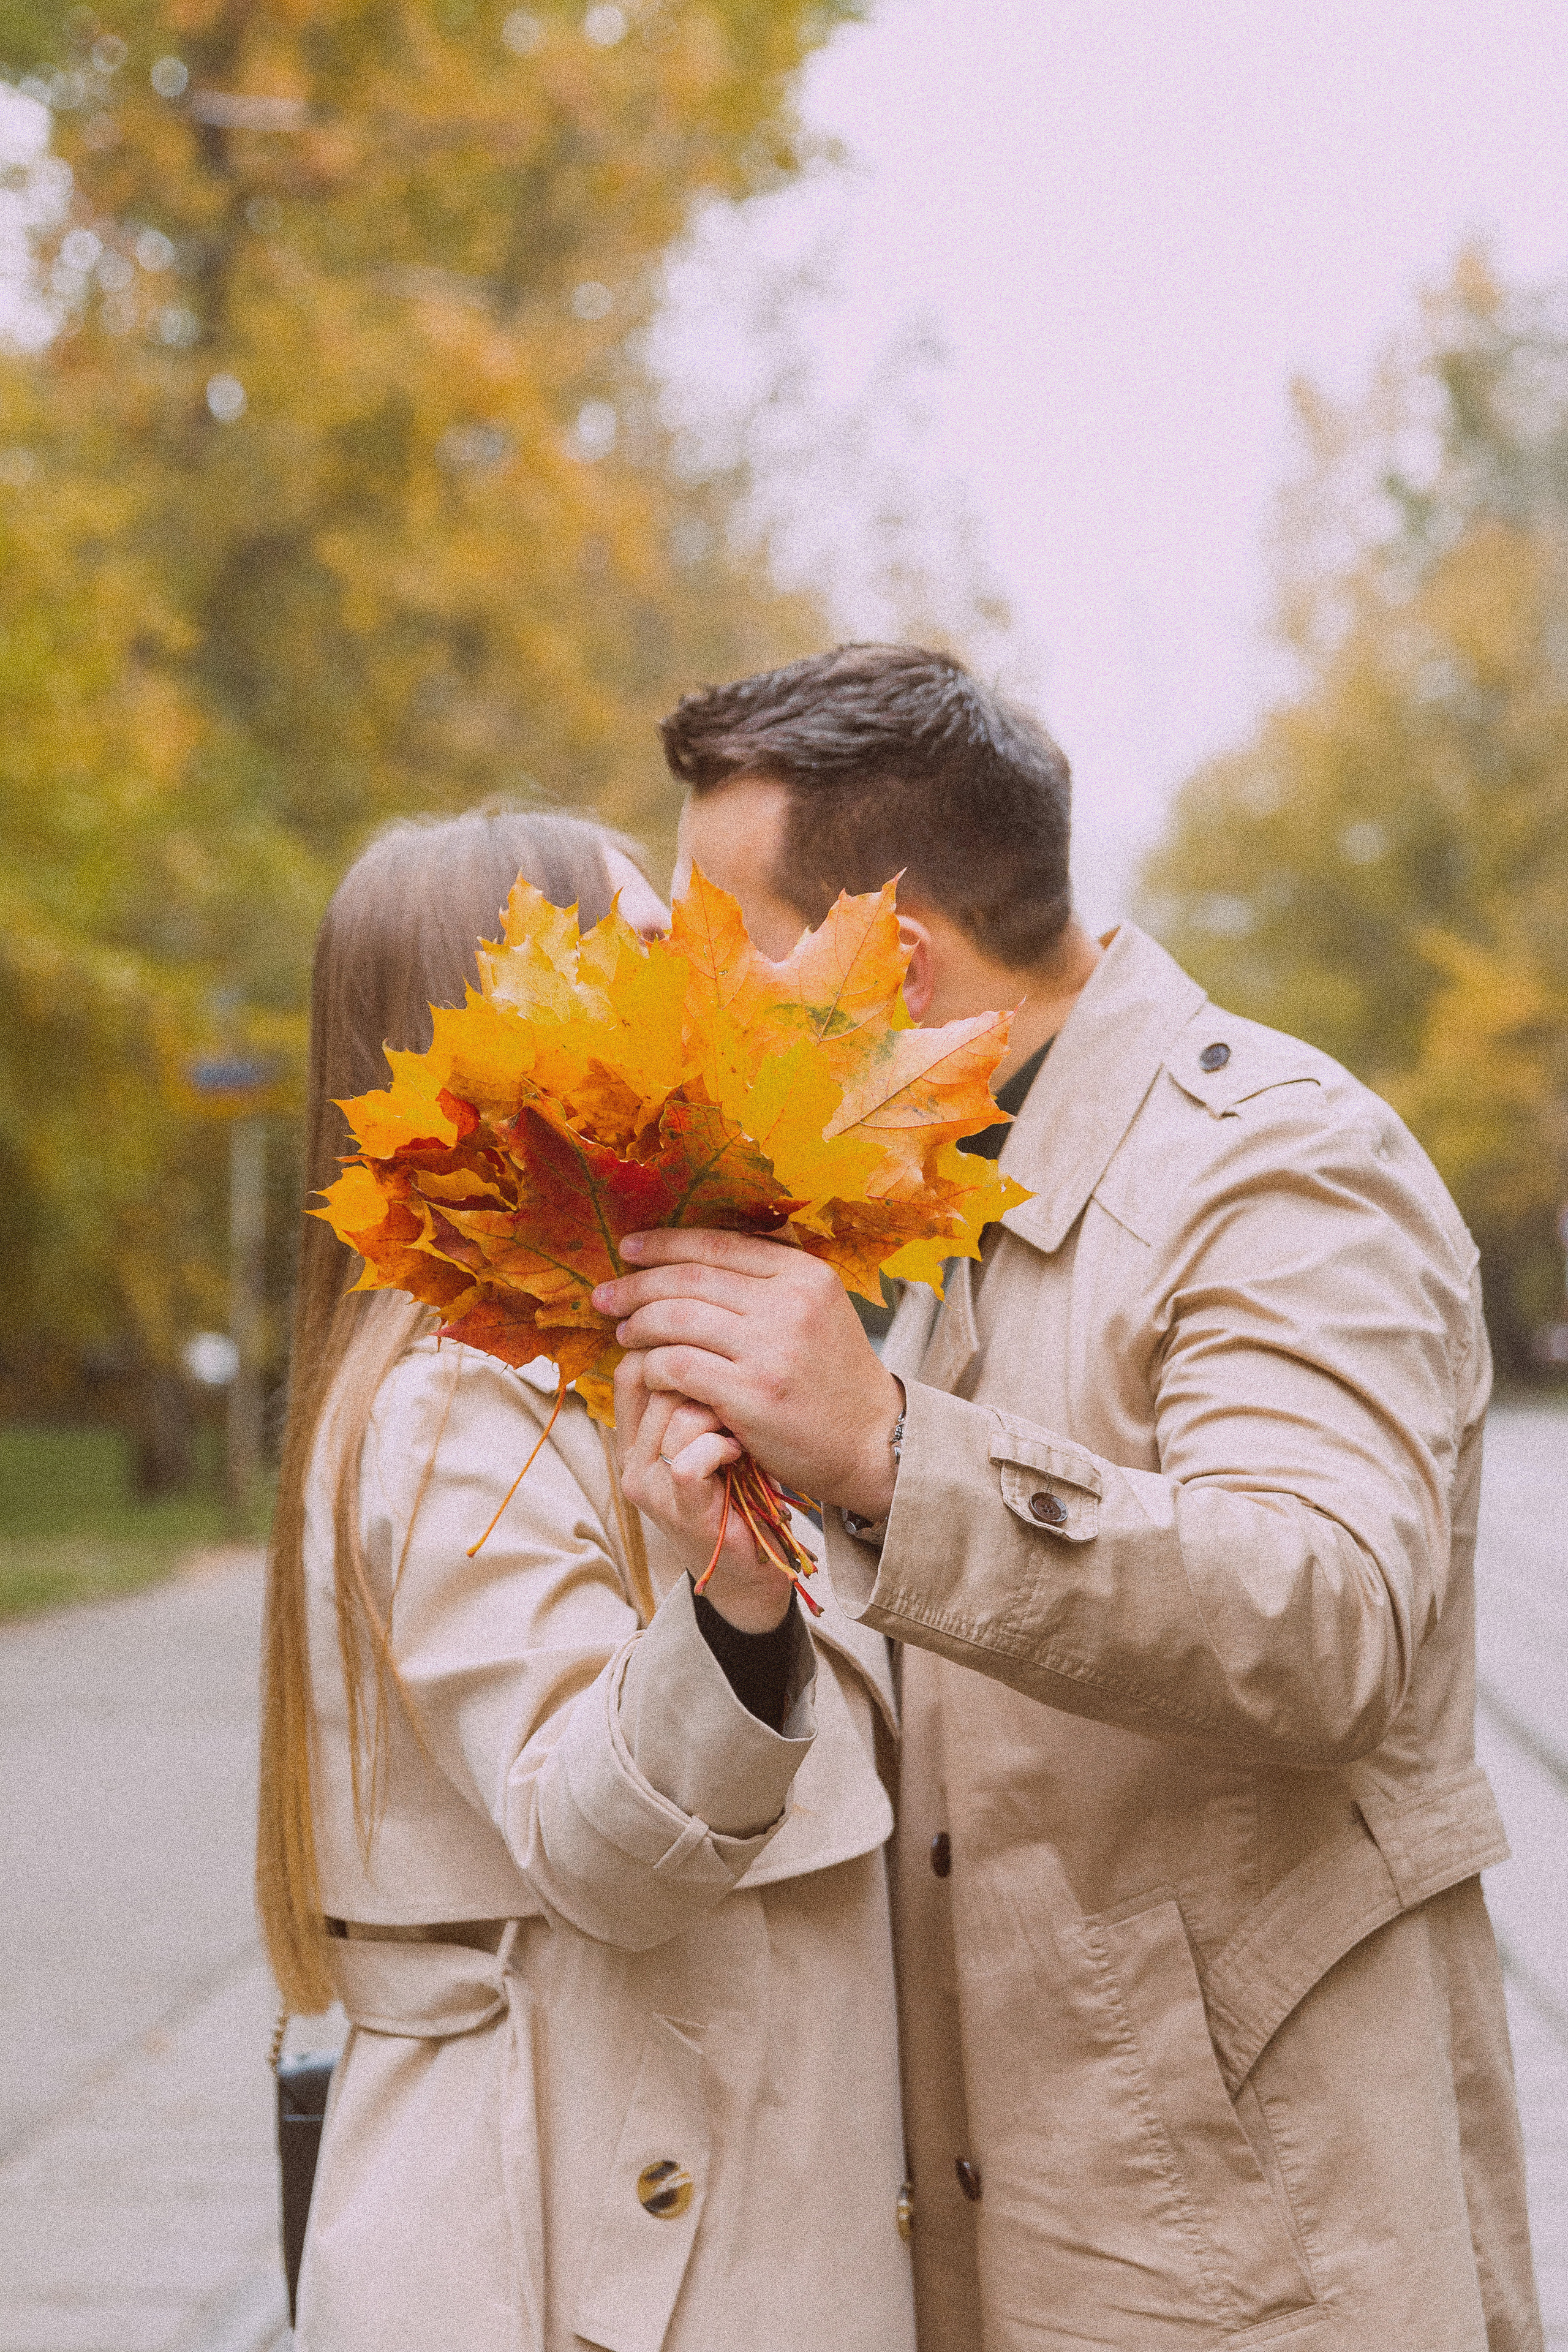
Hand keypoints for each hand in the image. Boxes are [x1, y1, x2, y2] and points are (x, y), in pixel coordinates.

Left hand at [595, 1231, 902, 1520]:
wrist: (873, 1444)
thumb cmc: (833, 1380)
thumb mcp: (817, 1312)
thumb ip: (767, 1283)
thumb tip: (691, 1260)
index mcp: (805, 1273)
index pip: (717, 1244)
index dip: (664, 1244)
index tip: (629, 1250)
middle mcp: (790, 1303)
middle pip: (690, 1279)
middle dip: (637, 1284)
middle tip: (606, 1295)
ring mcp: (770, 1349)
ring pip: (676, 1319)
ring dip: (639, 1324)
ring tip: (623, 1333)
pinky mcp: (751, 1394)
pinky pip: (677, 1366)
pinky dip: (652, 1366)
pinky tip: (646, 1372)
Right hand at [614, 1355, 792, 1632]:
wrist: (750, 1567)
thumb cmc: (739, 1489)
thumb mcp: (713, 1431)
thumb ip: (700, 1390)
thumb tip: (714, 1325)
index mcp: (634, 1433)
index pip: (633, 1365)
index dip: (672, 1346)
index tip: (718, 1347)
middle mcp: (631, 1457)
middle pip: (656, 1381)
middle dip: (707, 1376)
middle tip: (740, 1392)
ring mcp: (649, 1485)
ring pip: (676, 1413)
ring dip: (721, 1411)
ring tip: (742, 1427)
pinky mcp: (676, 1508)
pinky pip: (691, 1455)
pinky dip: (722, 1446)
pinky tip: (741, 1454)